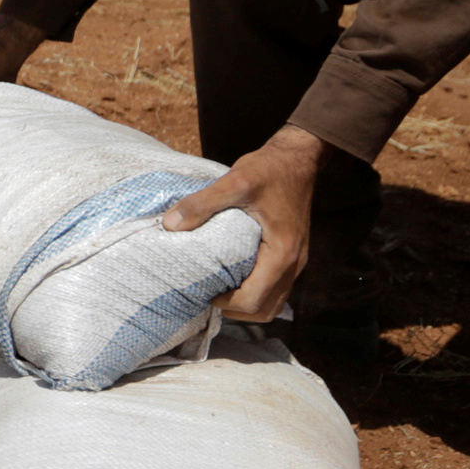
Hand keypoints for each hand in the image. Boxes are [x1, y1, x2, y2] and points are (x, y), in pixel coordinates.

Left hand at [163, 126, 322, 321]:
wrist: (299, 157)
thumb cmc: (269, 169)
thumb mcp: (235, 181)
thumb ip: (203, 204)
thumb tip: (170, 225)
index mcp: (281, 253)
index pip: (254, 300)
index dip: (226, 304)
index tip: (203, 291)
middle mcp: (294, 264)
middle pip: (265, 310)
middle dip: (235, 310)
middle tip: (208, 295)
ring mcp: (296, 262)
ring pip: (273, 303)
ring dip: (247, 305)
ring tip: (221, 290)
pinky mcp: (293, 255)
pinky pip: (276, 287)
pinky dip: (257, 291)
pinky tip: (236, 277)